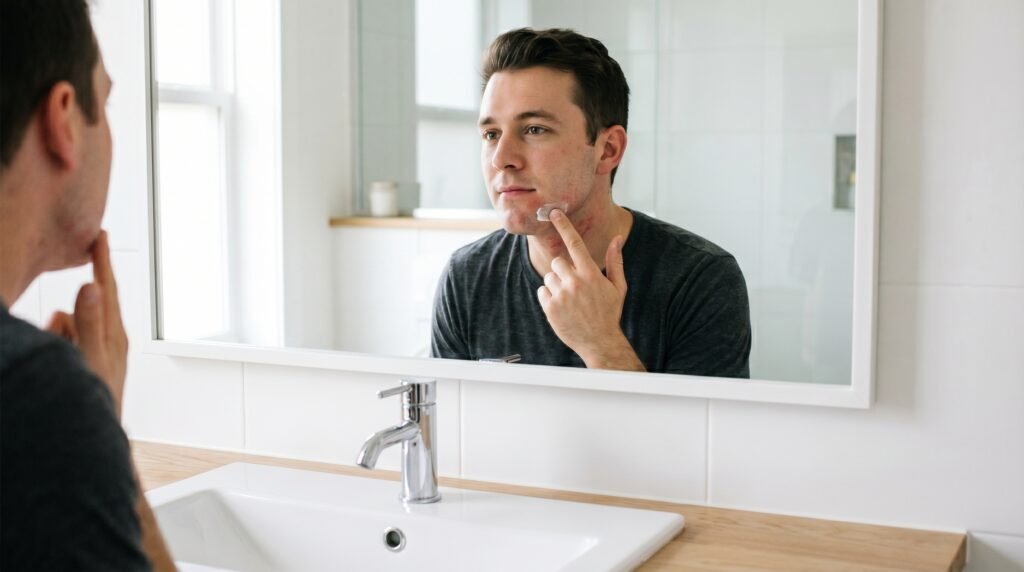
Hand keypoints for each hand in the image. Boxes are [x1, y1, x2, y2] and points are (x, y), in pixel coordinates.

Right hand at [46, 231, 127, 416]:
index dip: (102, 261)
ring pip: (64, 323)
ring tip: (62, 365)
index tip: (100, 234)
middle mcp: (108, 337)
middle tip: (69, 334)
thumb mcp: (91, 360)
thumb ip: (88, 323)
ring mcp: (92, 348)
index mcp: (116, 334)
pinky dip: (54, 346)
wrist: (92, 438)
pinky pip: (58, 340)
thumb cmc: (96, 401)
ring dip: (57, 336)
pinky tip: (58, 367)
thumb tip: (90, 287)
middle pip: (85, 306)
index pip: (108, 289)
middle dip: (71, 312)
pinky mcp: (80, 358)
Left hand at [537, 210, 643, 369]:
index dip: (563, 225)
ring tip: (570, 300)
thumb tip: (618, 238)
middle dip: (564, 271)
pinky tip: (562, 308)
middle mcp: (574, 282)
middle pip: (558, 262)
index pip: (574, 243)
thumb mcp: (617, 286)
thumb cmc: (609, 312)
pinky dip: (549, 297)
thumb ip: (615, 260)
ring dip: (557, 285)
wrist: (599, 342)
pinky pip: (542, 291)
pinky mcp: (550, 308)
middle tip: (575, 287)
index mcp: (591, 274)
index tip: (553, 212)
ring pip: (549, 277)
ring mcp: (561, 295)